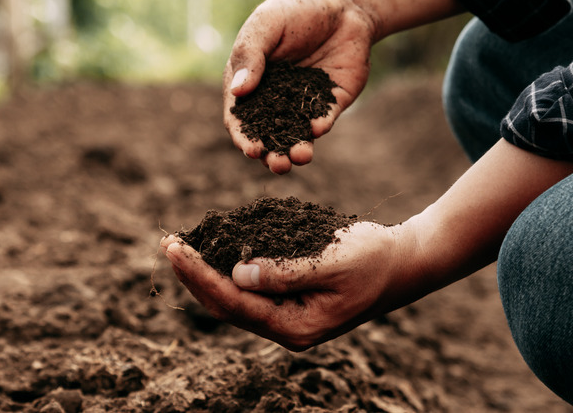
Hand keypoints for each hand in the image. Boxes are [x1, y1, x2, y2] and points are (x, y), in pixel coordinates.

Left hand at [160, 221, 425, 350]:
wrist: (404, 263)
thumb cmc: (374, 259)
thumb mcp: (332, 262)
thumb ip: (285, 272)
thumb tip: (237, 274)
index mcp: (297, 327)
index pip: (234, 303)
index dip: (200, 275)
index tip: (175, 249)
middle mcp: (288, 329)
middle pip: (226, 306)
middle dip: (194, 276)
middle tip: (167, 244)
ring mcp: (289, 317)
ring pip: (234, 300)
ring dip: (205, 275)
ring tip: (179, 248)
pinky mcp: (291, 302)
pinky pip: (250, 291)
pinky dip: (226, 271)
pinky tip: (212, 253)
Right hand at [223, 0, 375, 173]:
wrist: (342, 2)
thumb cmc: (295, 9)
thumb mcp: (266, 25)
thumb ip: (251, 56)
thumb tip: (237, 92)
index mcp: (250, 84)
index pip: (241, 118)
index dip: (244, 137)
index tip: (251, 149)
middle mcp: (275, 99)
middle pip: (269, 135)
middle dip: (272, 154)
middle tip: (277, 164)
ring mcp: (303, 103)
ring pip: (297, 135)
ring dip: (296, 150)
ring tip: (300, 157)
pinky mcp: (331, 102)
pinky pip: (324, 119)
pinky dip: (320, 126)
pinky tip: (317, 128)